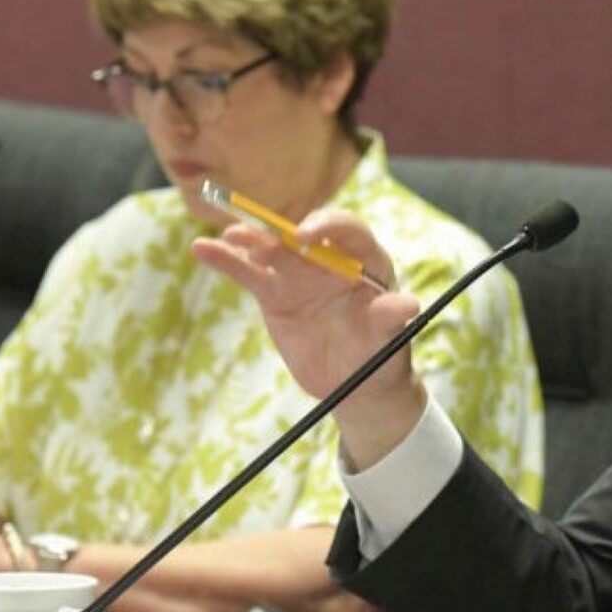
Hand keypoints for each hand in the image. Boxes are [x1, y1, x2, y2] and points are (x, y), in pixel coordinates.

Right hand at [193, 211, 426, 466]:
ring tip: (230, 236)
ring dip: (250, 240)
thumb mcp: (387, 340)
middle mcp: (330, 259)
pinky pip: (249, 274)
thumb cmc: (380, 356)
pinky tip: (203, 249)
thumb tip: (408, 305)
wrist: (355, 384)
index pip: (347, 230)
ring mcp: (299, 274)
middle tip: (266, 243)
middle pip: (302, 235)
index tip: (305, 237)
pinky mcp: (275, 293)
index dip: (326, 227)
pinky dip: (226, 261)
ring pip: (271, 251)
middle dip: (281, 233)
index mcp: (365, 259)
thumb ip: (390, 319)